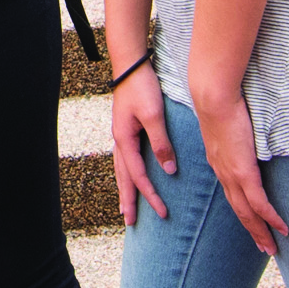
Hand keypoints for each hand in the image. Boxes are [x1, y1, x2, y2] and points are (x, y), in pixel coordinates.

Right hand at [109, 64, 178, 225]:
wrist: (131, 65)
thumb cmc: (142, 88)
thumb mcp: (154, 116)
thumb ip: (161, 143)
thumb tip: (169, 171)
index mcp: (124, 140)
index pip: (138, 176)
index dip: (150, 195)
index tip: (163, 212)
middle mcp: (119, 141)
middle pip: (124, 178)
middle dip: (128, 200)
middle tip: (131, 222)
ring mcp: (121, 136)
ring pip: (122, 170)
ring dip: (125, 190)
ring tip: (127, 207)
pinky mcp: (126, 130)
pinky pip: (126, 159)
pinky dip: (128, 174)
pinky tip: (130, 178)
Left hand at [191, 84, 288, 254]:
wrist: (214, 97)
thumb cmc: (223, 104)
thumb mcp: (228, 125)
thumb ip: (237, 137)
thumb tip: (245, 136)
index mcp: (219, 164)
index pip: (232, 196)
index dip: (243, 213)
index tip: (253, 226)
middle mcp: (223, 174)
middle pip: (239, 211)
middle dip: (252, 231)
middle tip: (265, 248)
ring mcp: (232, 175)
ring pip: (247, 212)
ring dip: (261, 231)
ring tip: (272, 248)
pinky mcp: (243, 171)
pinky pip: (259, 202)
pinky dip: (270, 218)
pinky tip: (282, 228)